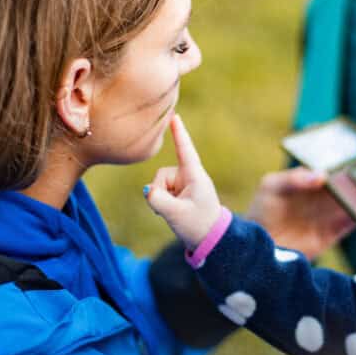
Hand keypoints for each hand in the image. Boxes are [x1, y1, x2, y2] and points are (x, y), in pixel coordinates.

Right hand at [145, 115, 221, 249]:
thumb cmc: (198, 225)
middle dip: (160, 192)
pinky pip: (160, 192)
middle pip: (161, 175)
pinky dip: (162, 202)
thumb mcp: (175, 214)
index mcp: (195, 176)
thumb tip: (146, 189)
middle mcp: (189, 176)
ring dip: (162, 199)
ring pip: (158, 185)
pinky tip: (173, 211)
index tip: (174, 116)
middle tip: (174, 210)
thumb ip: (157, 200)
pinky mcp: (179, 191)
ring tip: (177, 212)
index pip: (185, 150)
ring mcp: (183, 183)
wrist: (209, 239)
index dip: (178, 133)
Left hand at [247, 121, 355, 257]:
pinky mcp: (338, 228)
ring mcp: (333, 207)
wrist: (261, 247)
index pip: (335, 151)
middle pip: (355, 169)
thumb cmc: (262, 211)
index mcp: (310, 172)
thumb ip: (294, 179)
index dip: (352, 140)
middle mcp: (326, 188)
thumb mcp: (272, 187)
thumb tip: (321, 176)